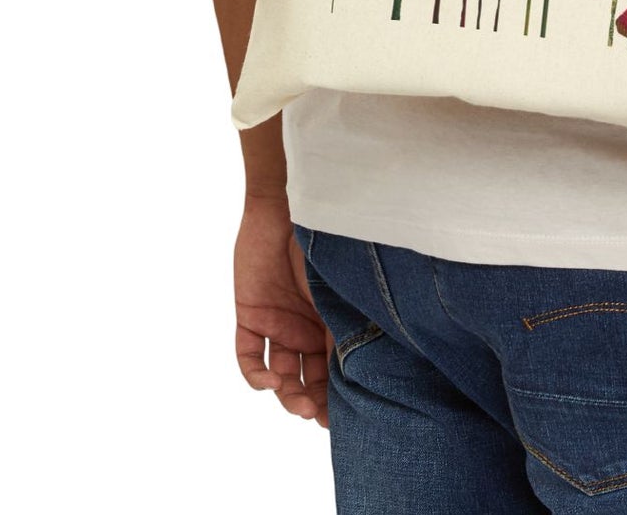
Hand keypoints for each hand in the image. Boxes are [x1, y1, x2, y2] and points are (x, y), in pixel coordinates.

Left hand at [234, 194, 331, 428]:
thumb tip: (379, 362)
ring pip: (278, 375)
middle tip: (316, 416)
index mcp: (330, 322)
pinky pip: (247, 356)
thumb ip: (354, 321)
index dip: (334, 396)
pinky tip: (269, 381)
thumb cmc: (328, 240)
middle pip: (305, 378)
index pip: (332, 370)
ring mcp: (276, 324)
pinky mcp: (250, 316)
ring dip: (286, 394)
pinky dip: (255, 375)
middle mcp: (303, 328)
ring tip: (296, 402)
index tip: (340, 418)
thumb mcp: (344, 288)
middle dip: (311, 402)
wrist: (291, 207)